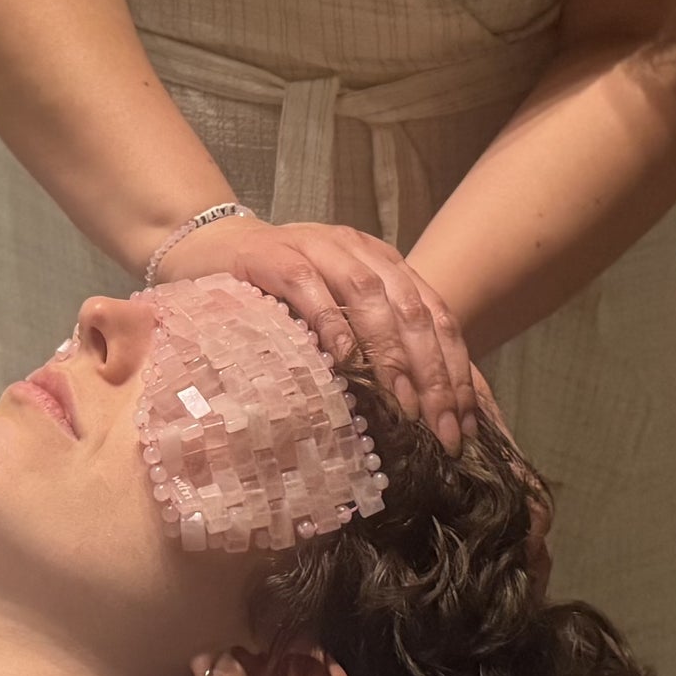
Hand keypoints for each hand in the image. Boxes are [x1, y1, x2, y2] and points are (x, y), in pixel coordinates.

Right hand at [160, 213, 476, 449]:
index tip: (463, 426)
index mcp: (385, 263)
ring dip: (390, 353)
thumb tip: (428, 411)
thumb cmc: (281, 296)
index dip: (455, 370)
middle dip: (432, 373)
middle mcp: (358, 249)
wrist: (213, 249)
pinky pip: (309, 286)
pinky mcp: (274, 255)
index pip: (436, 315)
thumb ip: (379, 346)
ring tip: (402, 405)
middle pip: (411, 309)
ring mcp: (316, 247)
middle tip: (440, 428)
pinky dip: (332, 322)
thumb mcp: (341, 315)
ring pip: (368, 295)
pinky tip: (344, 360)